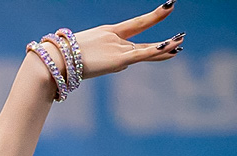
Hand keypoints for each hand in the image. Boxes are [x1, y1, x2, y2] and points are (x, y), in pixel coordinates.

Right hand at [64, 4, 185, 79]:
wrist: (56, 60)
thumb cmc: (62, 60)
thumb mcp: (84, 59)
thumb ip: (105, 62)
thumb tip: (122, 67)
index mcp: (107, 33)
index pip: (133, 26)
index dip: (151, 18)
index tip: (167, 8)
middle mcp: (115, 38)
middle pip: (142, 44)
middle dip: (162, 42)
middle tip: (180, 38)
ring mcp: (116, 47)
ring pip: (145, 51)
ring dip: (164, 50)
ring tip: (180, 45)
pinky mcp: (118, 59)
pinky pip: (141, 55)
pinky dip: (156, 52)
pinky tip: (170, 48)